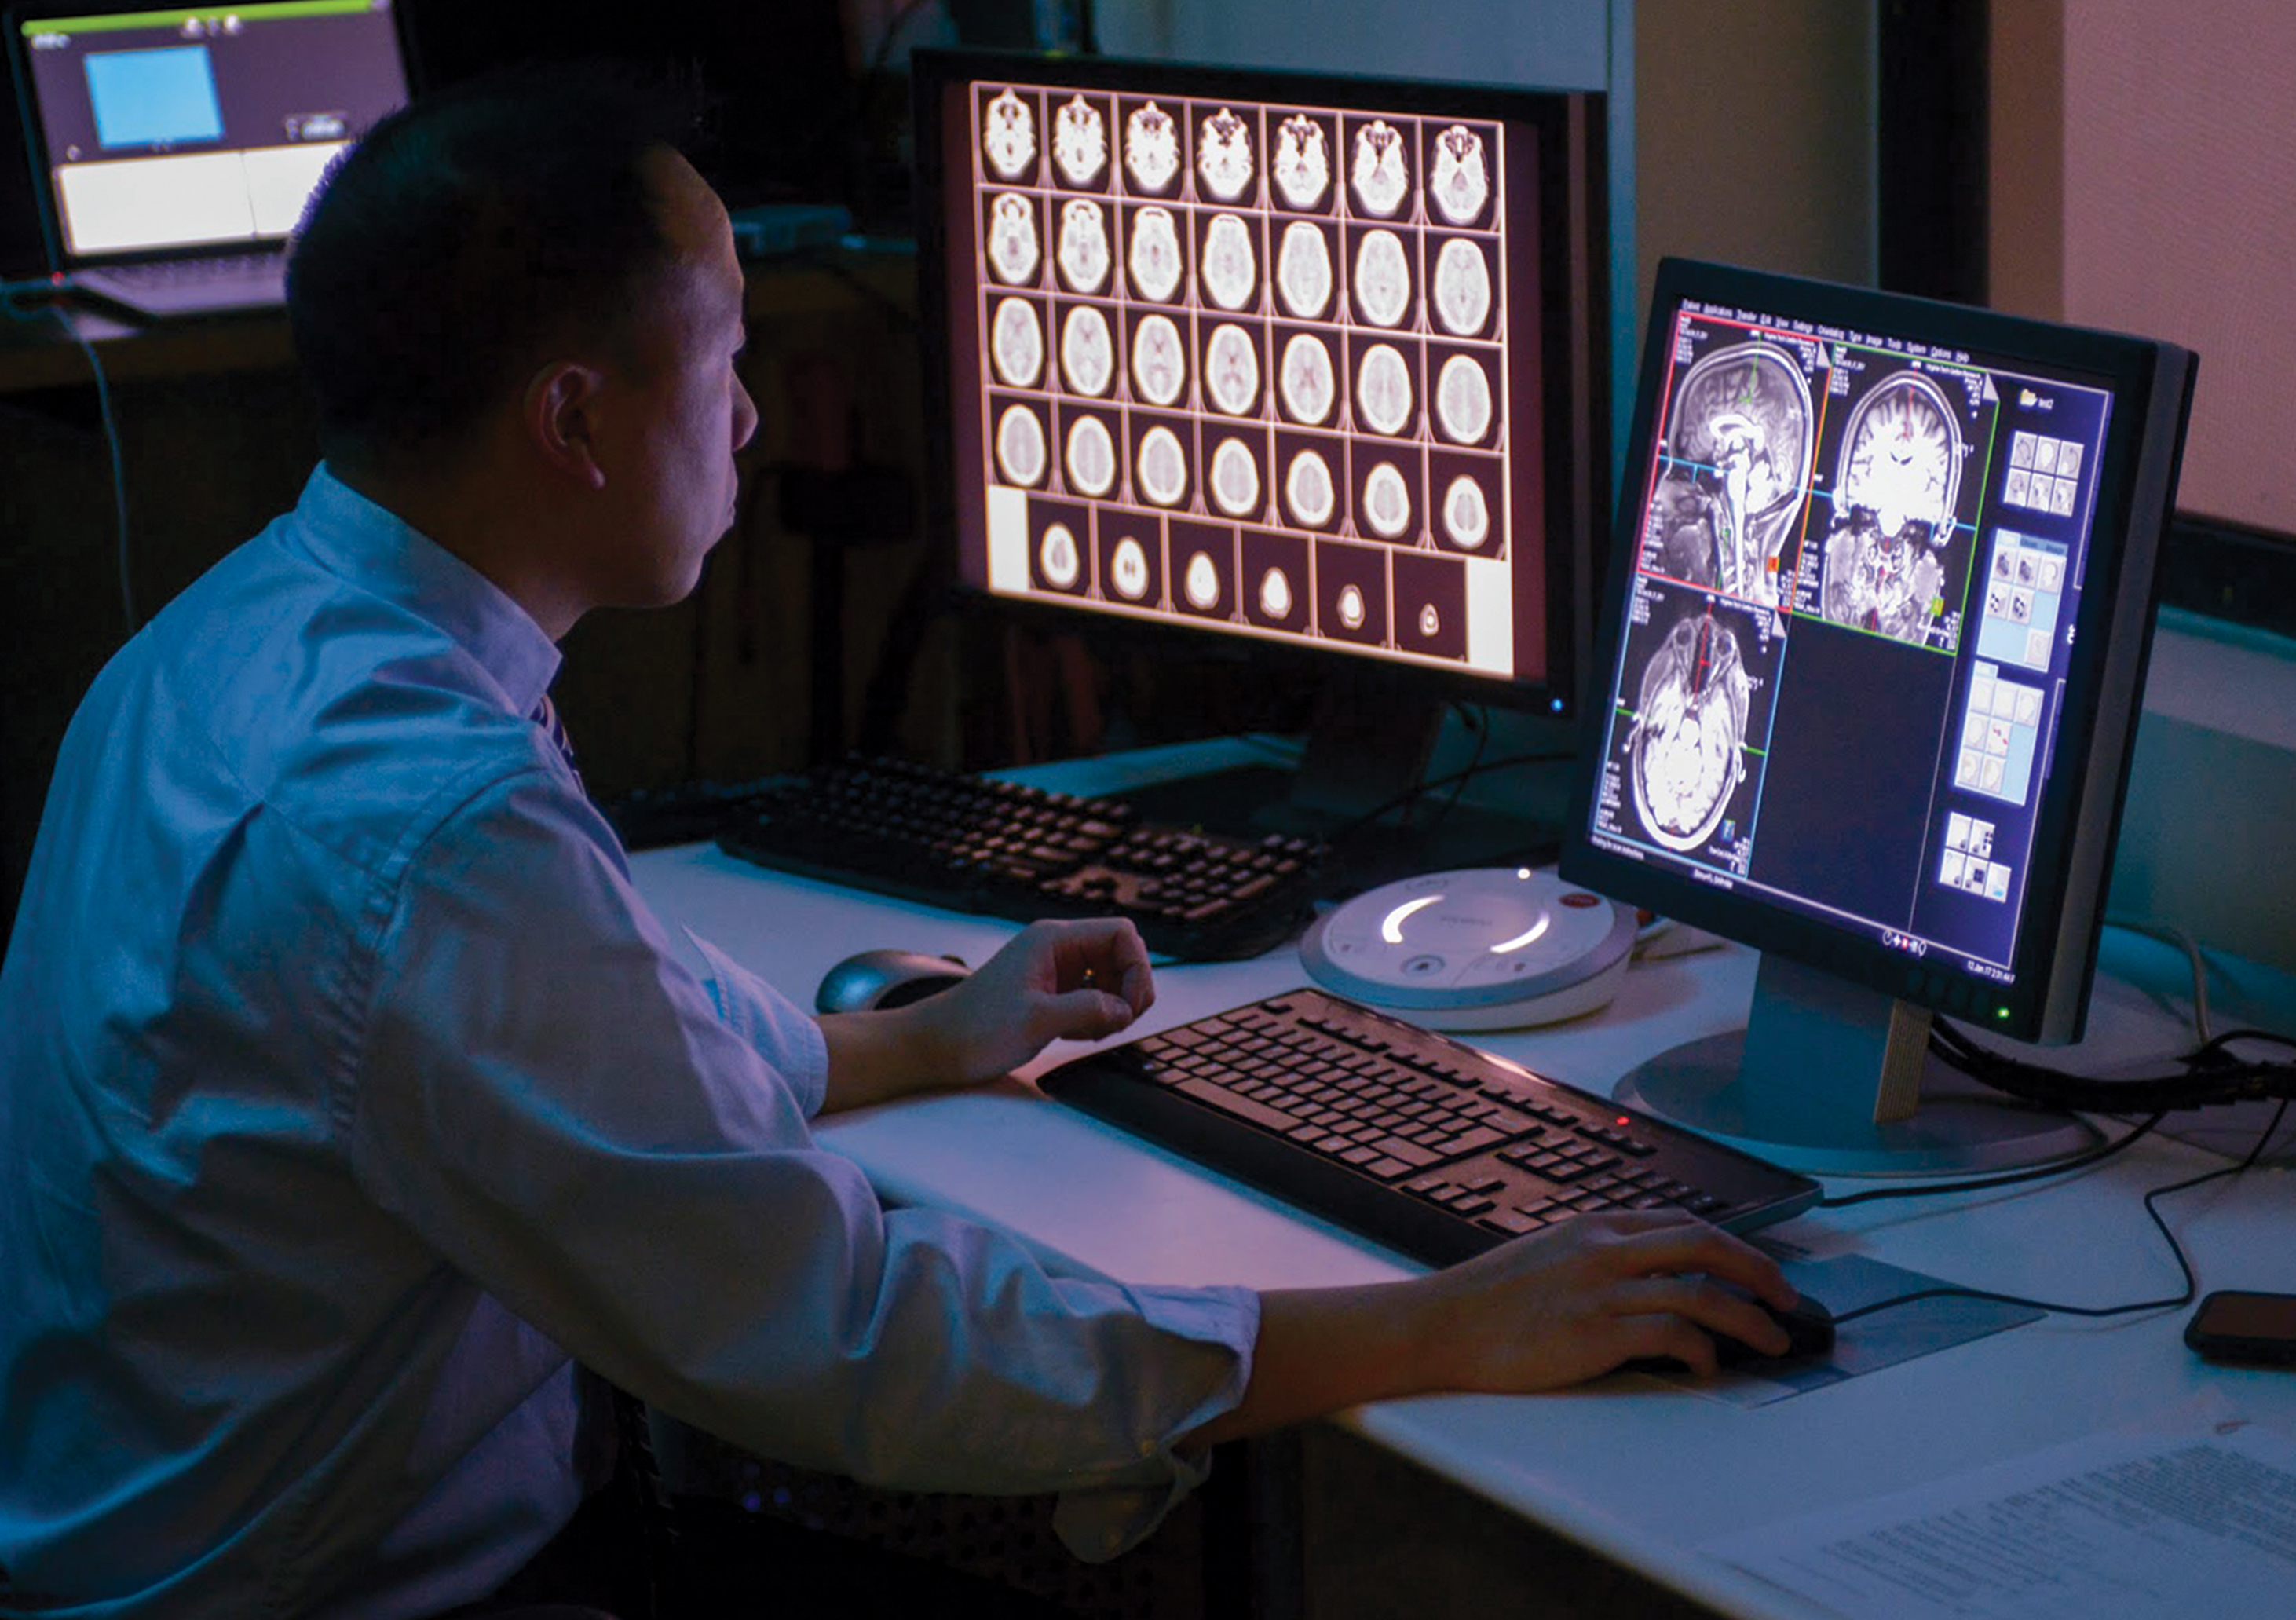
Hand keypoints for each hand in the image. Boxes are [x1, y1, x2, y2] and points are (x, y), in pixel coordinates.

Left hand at [909, 917, 1154, 1086]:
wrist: (937, 1046)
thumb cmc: (974, 1028)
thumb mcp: (1035, 1020)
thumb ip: (1087, 1009)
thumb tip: (1123, 1008)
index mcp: (1052, 940)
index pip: (1121, 934)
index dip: (1137, 968)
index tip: (1131, 1006)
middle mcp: (1056, 949)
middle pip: (1120, 955)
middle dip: (1128, 989)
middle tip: (1118, 1022)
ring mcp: (1054, 971)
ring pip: (1110, 977)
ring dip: (1113, 1005)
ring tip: (1091, 1031)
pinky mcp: (1051, 993)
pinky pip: (1093, 996)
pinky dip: (1097, 1016)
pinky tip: (1076, 1034)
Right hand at [1186, 1209, 1797, 1449]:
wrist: (1436, 1327)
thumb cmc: (1485, 1300)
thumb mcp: (1545, 1255)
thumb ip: (1595, 1256)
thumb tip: (1646, 1277)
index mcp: (1594, 1226)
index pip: (1682, 1223)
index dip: (1732, 1247)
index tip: (1757, 1270)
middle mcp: (1604, 1248)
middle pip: (1705, 1246)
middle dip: (1758, 1272)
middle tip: (1788, 1300)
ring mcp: (1601, 1289)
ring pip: (1701, 1294)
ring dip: (1749, 1321)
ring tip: (1771, 1343)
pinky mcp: (1595, 1333)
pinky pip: (1671, 1337)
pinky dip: (1702, 1353)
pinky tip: (1707, 1369)